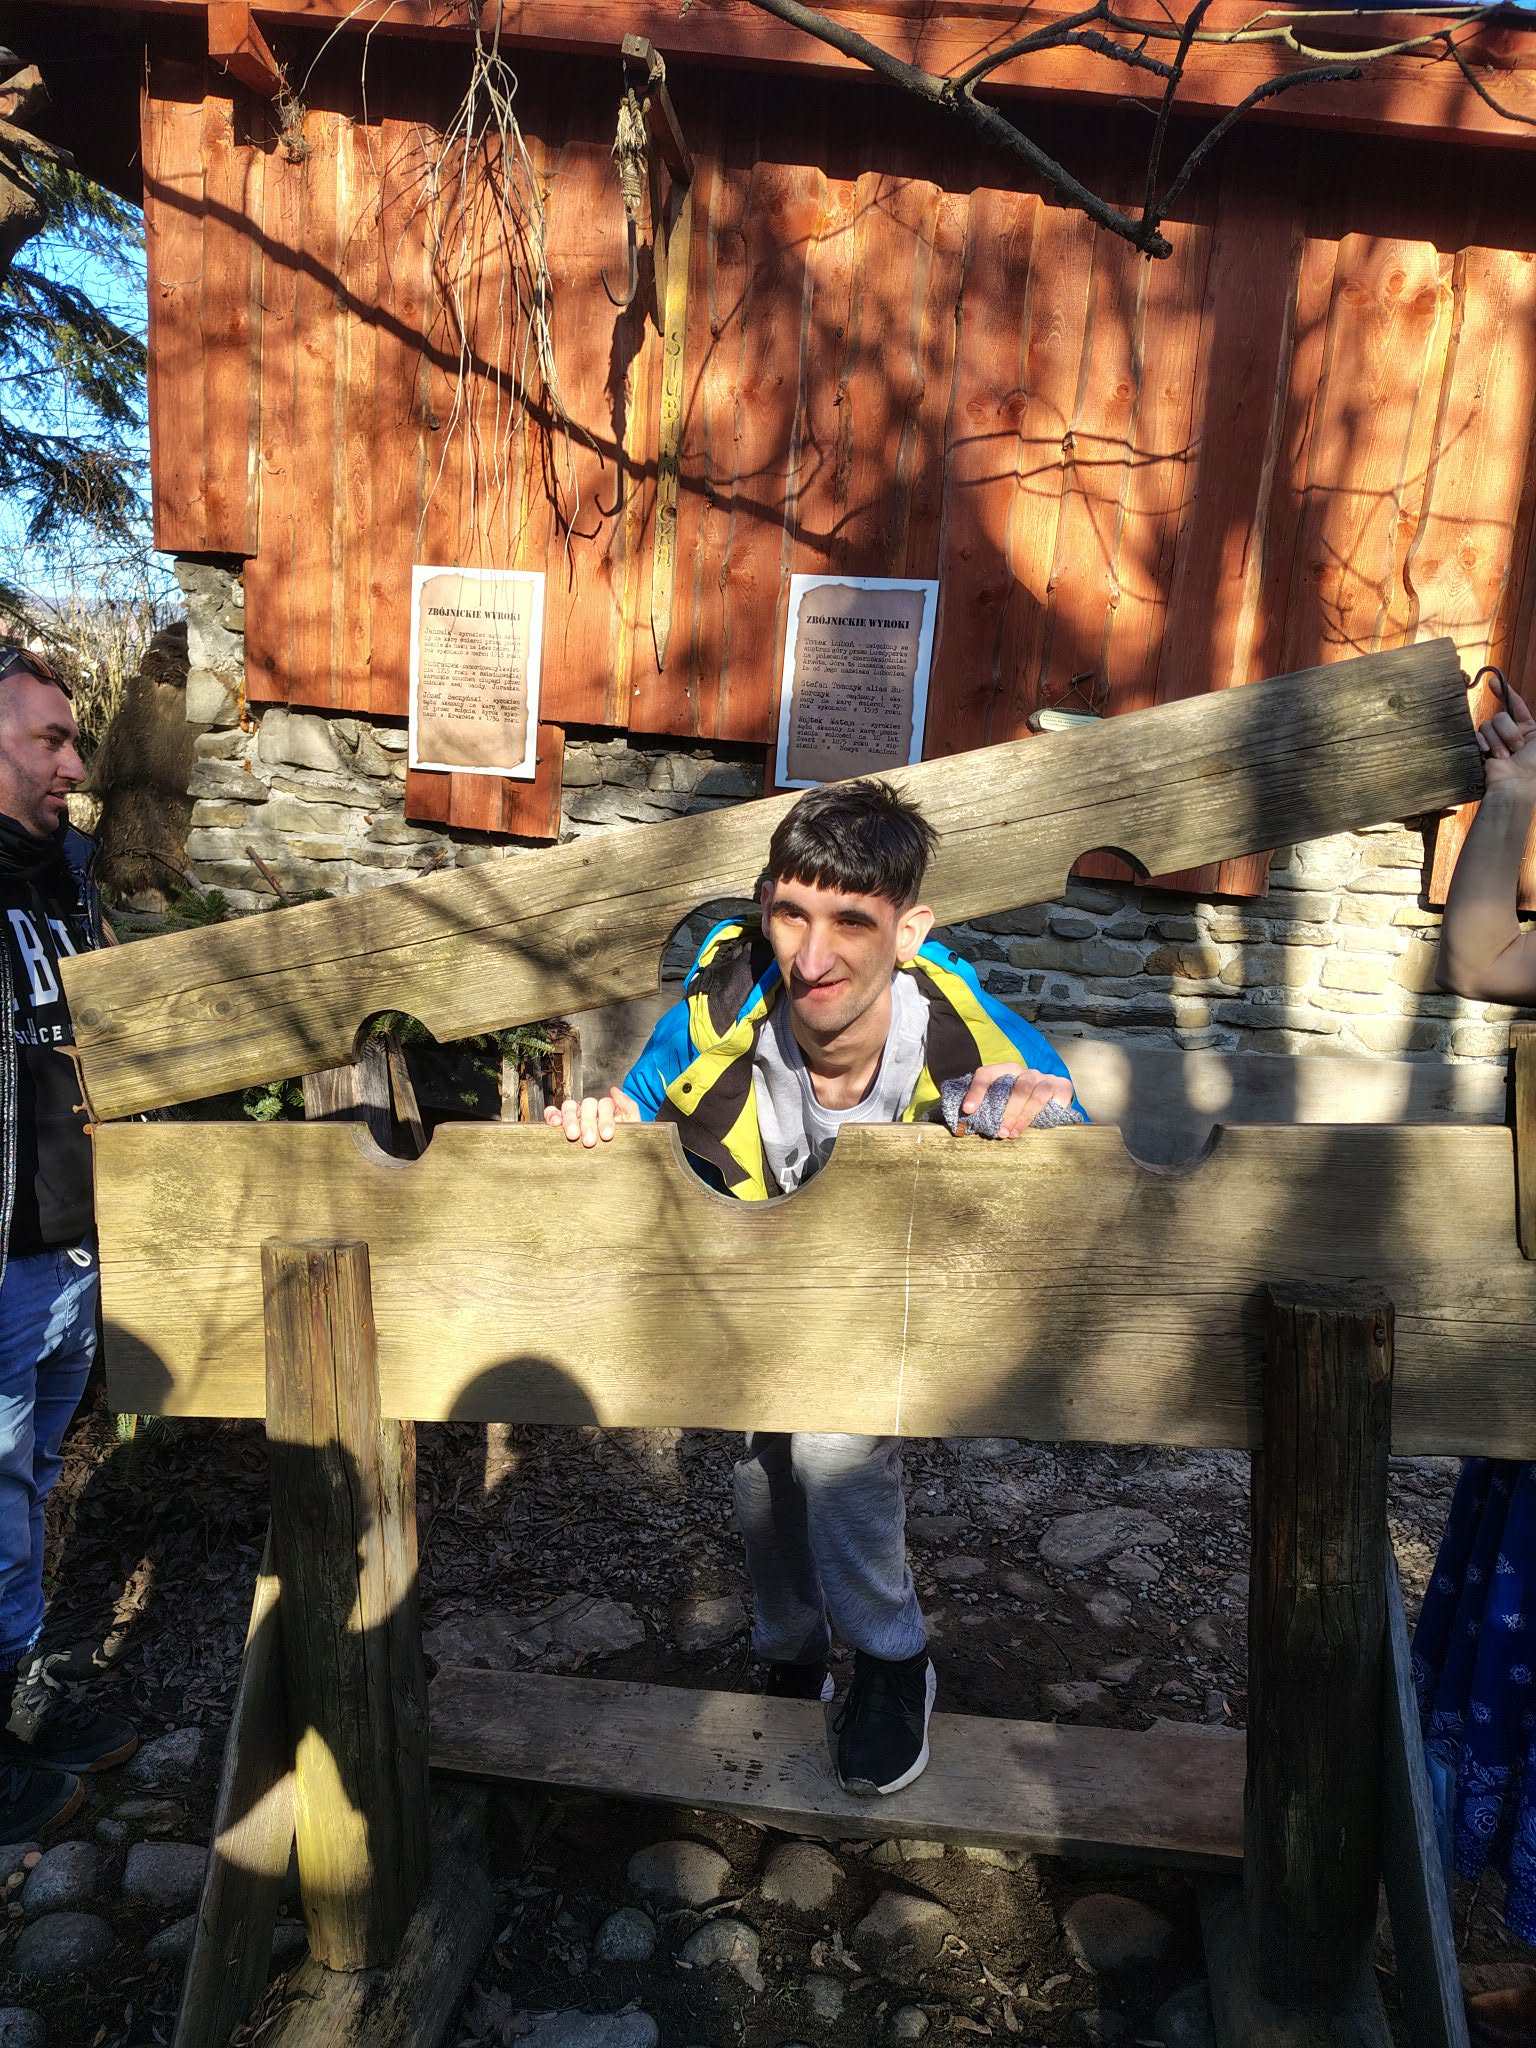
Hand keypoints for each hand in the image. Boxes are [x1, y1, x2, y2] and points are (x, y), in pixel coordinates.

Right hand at [543, 1086, 640, 1146]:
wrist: (614, 1168)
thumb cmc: (622, 1149)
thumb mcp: (632, 1130)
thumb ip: (629, 1108)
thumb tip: (615, 1091)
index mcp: (607, 1111)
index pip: (605, 1104)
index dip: (605, 1118)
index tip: (607, 1135)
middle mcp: (590, 1111)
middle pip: (587, 1105)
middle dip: (589, 1123)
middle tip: (590, 1141)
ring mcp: (575, 1117)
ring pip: (570, 1106)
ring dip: (571, 1119)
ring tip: (573, 1135)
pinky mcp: (560, 1125)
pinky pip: (553, 1113)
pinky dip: (552, 1115)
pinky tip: (555, 1124)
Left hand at [960, 1064, 1073, 1138]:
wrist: (1055, 1099)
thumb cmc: (1023, 1105)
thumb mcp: (1005, 1103)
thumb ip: (990, 1108)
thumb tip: (966, 1123)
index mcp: (1007, 1071)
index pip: (987, 1074)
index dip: (976, 1091)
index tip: (968, 1110)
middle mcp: (1026, 1072)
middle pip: (1015, 1087)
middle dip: (1005, 1112)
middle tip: (999, 1132)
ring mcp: (1045, 1078)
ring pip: (1033, 1094)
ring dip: (1022, 1116)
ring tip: (1013, 1134)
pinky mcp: (1062, 1087)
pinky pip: (1053, 1100)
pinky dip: (1042, 1114)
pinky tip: (1038, 1128)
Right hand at [1477, 681, 1535, 797]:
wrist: (1516, 786)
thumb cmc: (1535, 765)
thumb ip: (1534, 726)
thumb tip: (1518, 710)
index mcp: (1529, 730)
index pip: (1516, 705)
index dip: (1505, 692)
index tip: (1493, 680)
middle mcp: (1512, 734)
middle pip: (1501, 716)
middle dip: (1509, 731)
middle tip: (1518, 748)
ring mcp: (1495, 742)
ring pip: (1489, 725)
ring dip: (1499, 741)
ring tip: (1506, 757)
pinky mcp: (1481, 750)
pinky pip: (1478, 736)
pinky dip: (1485, 745)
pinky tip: (1491, 756)